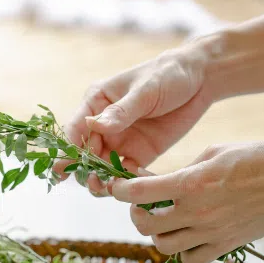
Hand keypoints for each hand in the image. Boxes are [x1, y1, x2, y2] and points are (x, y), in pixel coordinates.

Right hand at [54, 44, 212, 194]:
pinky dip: (126, 183)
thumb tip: (95, 126)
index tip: (62, 169)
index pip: (75, 129)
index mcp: (97, 103)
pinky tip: (132, 188)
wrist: (202, 79)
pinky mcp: (139, 154)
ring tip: (107, 189)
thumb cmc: (169, 74)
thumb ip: (122, 111)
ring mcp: (120, 141)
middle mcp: (103, 125)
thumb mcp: (145, 90)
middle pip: (85, 154)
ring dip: (101, 180)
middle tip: (93, 182)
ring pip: (101, 168)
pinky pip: (126, 174)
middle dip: (84, 170)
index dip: (67, 150)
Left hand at [111, 142, 263, 262]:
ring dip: (158, 233)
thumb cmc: (257, 157)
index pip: (139, 193)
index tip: (118, 187)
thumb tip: (160, 182)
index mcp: (190, 183)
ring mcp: (210, 232)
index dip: (120, 190)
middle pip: (145, 224)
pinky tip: (187, 237)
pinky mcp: (225, 245)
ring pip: (163, 246)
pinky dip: (182, 252)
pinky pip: (190, 261)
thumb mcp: (213, 152)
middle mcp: (196, 211)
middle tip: (143, 205)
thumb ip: (183, 170)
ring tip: (166, 221)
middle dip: (137, 213)